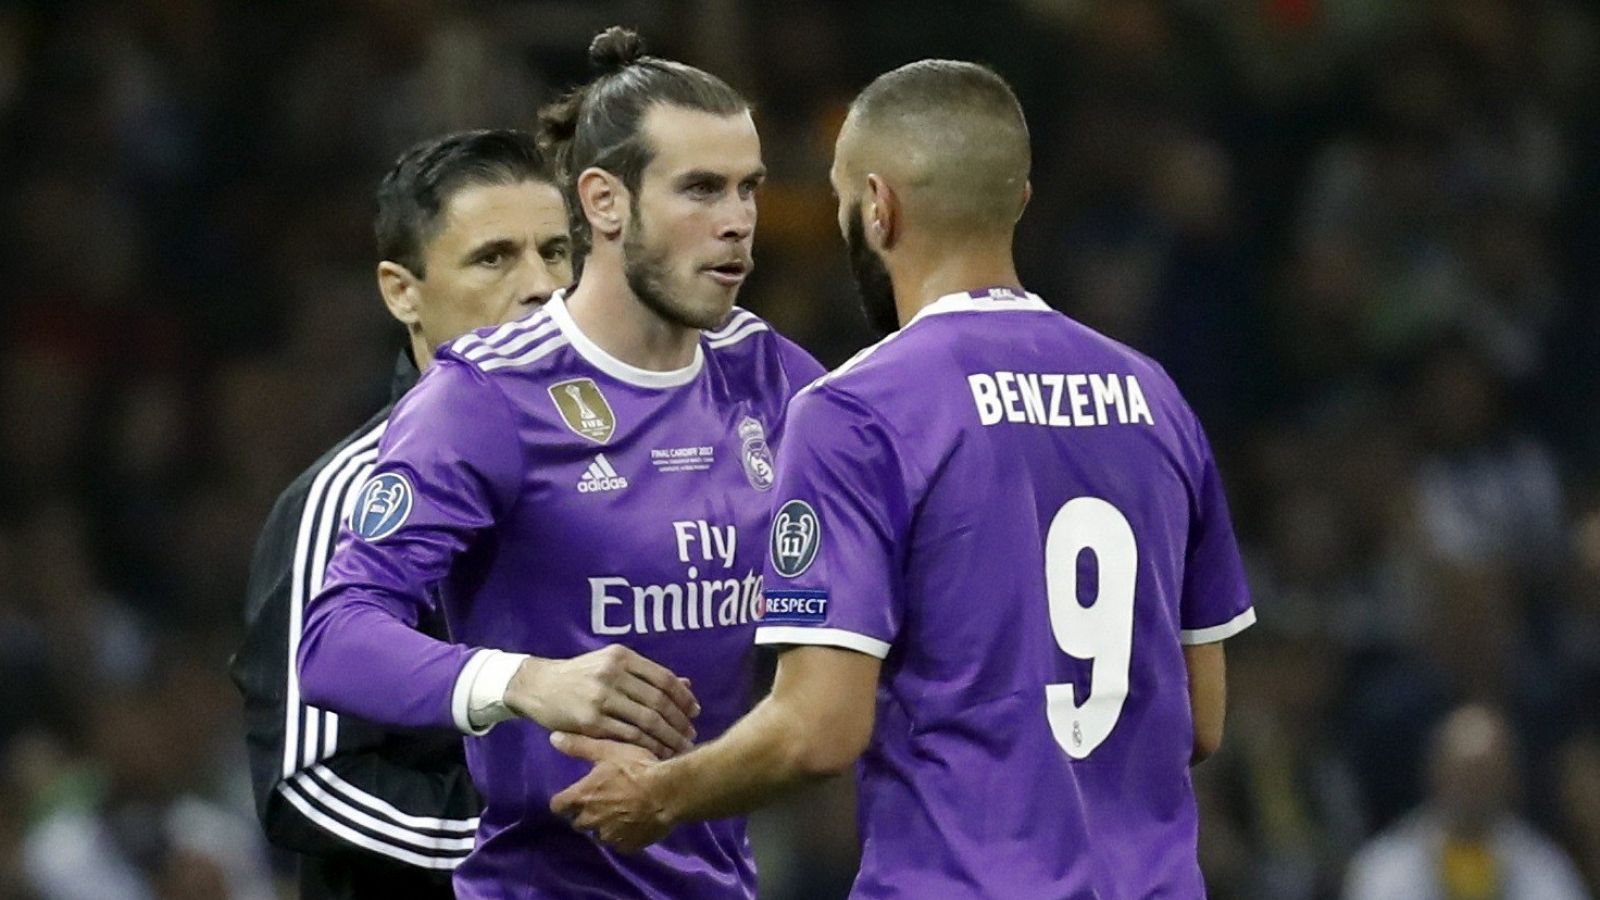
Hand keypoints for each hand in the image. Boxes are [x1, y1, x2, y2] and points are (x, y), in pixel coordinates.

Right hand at [504, 646, 699, 757]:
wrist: (537, 686)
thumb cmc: (579, 675)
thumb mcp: (611, 664)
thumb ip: (646, 675)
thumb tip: (686, 684)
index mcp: (622, 657)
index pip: (663, 678)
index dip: (683, 698)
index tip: (695, 712)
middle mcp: (614, 674)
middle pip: (658, 701)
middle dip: (679, 721)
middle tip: (691, 735)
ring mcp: (601, 697)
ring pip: (646, 720)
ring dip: (667, 737)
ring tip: (680, 748)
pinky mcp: (590, 721)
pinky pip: (627, 735)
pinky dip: (646, 746)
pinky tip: (656, 753)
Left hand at [549, 733, 671, 851]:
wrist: (668, 793)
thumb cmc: (636, 768)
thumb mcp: (607, 750)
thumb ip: (579, 746)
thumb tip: (553, 737)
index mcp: (582, 798)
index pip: (557, 806)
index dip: (563, 801)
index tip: (573, 796)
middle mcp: (591, 821)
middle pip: (577, 823)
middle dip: (584, 815)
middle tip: (598, 802)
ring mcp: (610, 836)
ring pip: (598, 835)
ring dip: (603, 826)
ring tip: (617, 814)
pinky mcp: (627, 846)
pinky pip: (619, 844)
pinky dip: (622, 836)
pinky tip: (633, 823)